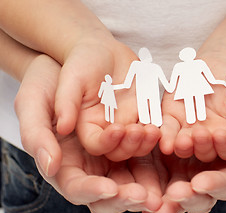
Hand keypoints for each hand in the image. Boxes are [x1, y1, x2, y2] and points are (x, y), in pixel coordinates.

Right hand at [15, 54, 161, 212]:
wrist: (74, 55)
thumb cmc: (48, 80)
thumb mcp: (32, 102)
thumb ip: (38, 134)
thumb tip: (50, 165)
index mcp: (65, 160)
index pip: (77, 187)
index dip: (93, 192)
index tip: (110, 190)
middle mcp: (92, 159)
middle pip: (111, 191)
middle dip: (128, 196)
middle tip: (146, 196)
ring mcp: (114, 146)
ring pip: (134, 170)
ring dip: (144, 164)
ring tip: (145, 135)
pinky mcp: (132, 130)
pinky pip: (146, 146)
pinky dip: (152, 142)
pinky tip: (155, 132)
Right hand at [54, 36, 160, 160]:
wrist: (103, 49)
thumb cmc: (82, 63)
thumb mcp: (71, 80)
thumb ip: (66, 103)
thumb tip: (63, 128)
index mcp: (87, 125)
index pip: (96, 144)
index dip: (107, 143)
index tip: (117, 129)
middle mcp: (107, 129)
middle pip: (120, 150)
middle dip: (130, 145)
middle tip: (139, 131)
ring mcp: (127, 122)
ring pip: (138, 143)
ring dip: (147, 141)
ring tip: (153, 130)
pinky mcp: (143, 114)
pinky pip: (153, 126)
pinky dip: (159, 129)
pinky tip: (162, 124)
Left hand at [145, 79, 225, 212]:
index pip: (225, 182)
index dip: (214, 184)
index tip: (201, 184)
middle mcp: (208, 156)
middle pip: (197, 180)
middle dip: (188, 187)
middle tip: (177, 191)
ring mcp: (189, 139)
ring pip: (182, 153)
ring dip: (182, 151)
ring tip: (183, 144)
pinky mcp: (173, 122)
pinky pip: (167, 131)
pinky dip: (165, 136)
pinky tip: (163, 141)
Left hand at [160, 50, 225, 161]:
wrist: (217, 66)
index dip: (225, 145)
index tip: (221, 136)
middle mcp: (208, 141)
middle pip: (205, 151)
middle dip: (202, 145)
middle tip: (200, 134)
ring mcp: (188, 132)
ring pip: (185, 145)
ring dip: (183, 145)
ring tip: (182, 140)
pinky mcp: (171, 121)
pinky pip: (167, 131)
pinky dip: (165, 135)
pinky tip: (164, 141)